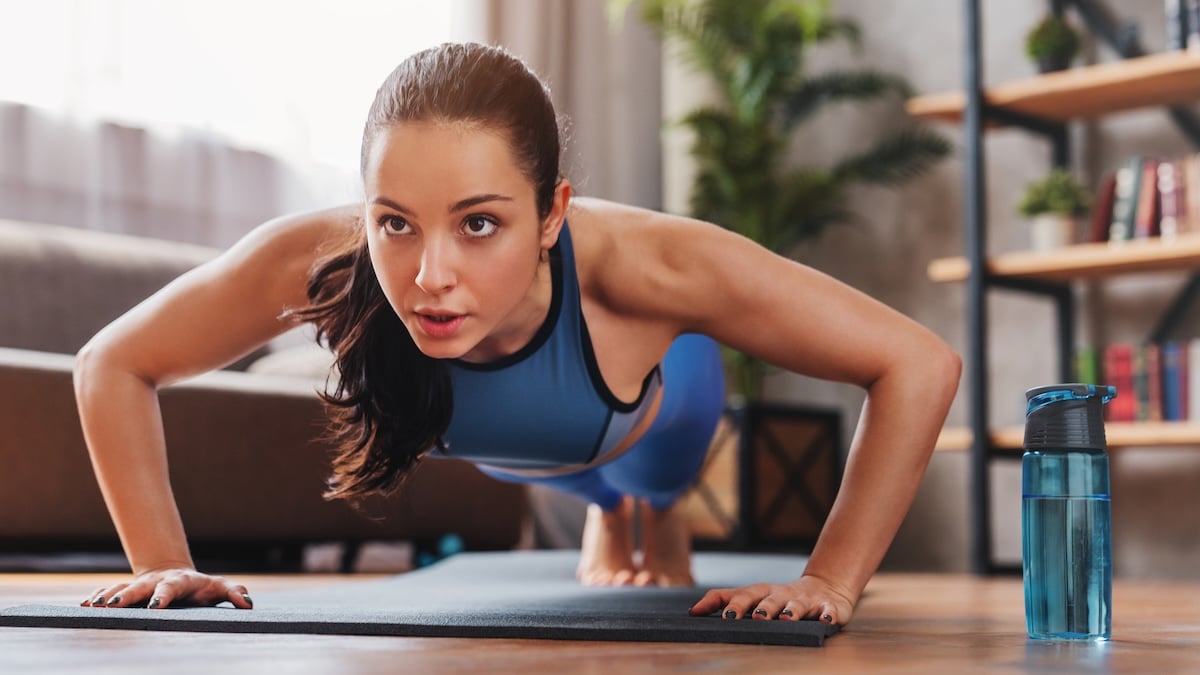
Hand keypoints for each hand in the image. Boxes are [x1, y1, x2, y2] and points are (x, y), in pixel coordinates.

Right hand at [80, 566, 253, 609]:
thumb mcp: (218, 588)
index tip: (156, 606)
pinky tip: (83, 607)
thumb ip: (233, 593)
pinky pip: (108, 592)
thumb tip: (247, 603)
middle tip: (113, 606)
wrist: (176, 574)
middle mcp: (156, 581)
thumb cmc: (200, 587)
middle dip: (126, 596)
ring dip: (107, 597)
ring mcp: (139, 585)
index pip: (171, 587)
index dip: (163, 595)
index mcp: (179, 581)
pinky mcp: (126, 590)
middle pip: (139, 587)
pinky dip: (96, 598)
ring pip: (120, 588)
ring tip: (93, 607)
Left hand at [688, 574, 855, 625]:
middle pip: (770, 599)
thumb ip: (723, 600)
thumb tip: (692, 612)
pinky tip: (826, 620)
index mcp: (762, 592)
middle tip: (757, 617)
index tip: (725, 616)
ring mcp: (805, 600)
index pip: (744, 595)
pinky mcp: (827, 607)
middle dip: (763, 607)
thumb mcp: (752, 596)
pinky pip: (829, 610)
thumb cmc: (779, 597)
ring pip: (797, 604)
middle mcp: (782, 594)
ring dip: (792, 610)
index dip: (733, 604)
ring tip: (787, 619)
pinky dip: (828, 614)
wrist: (824, 589)